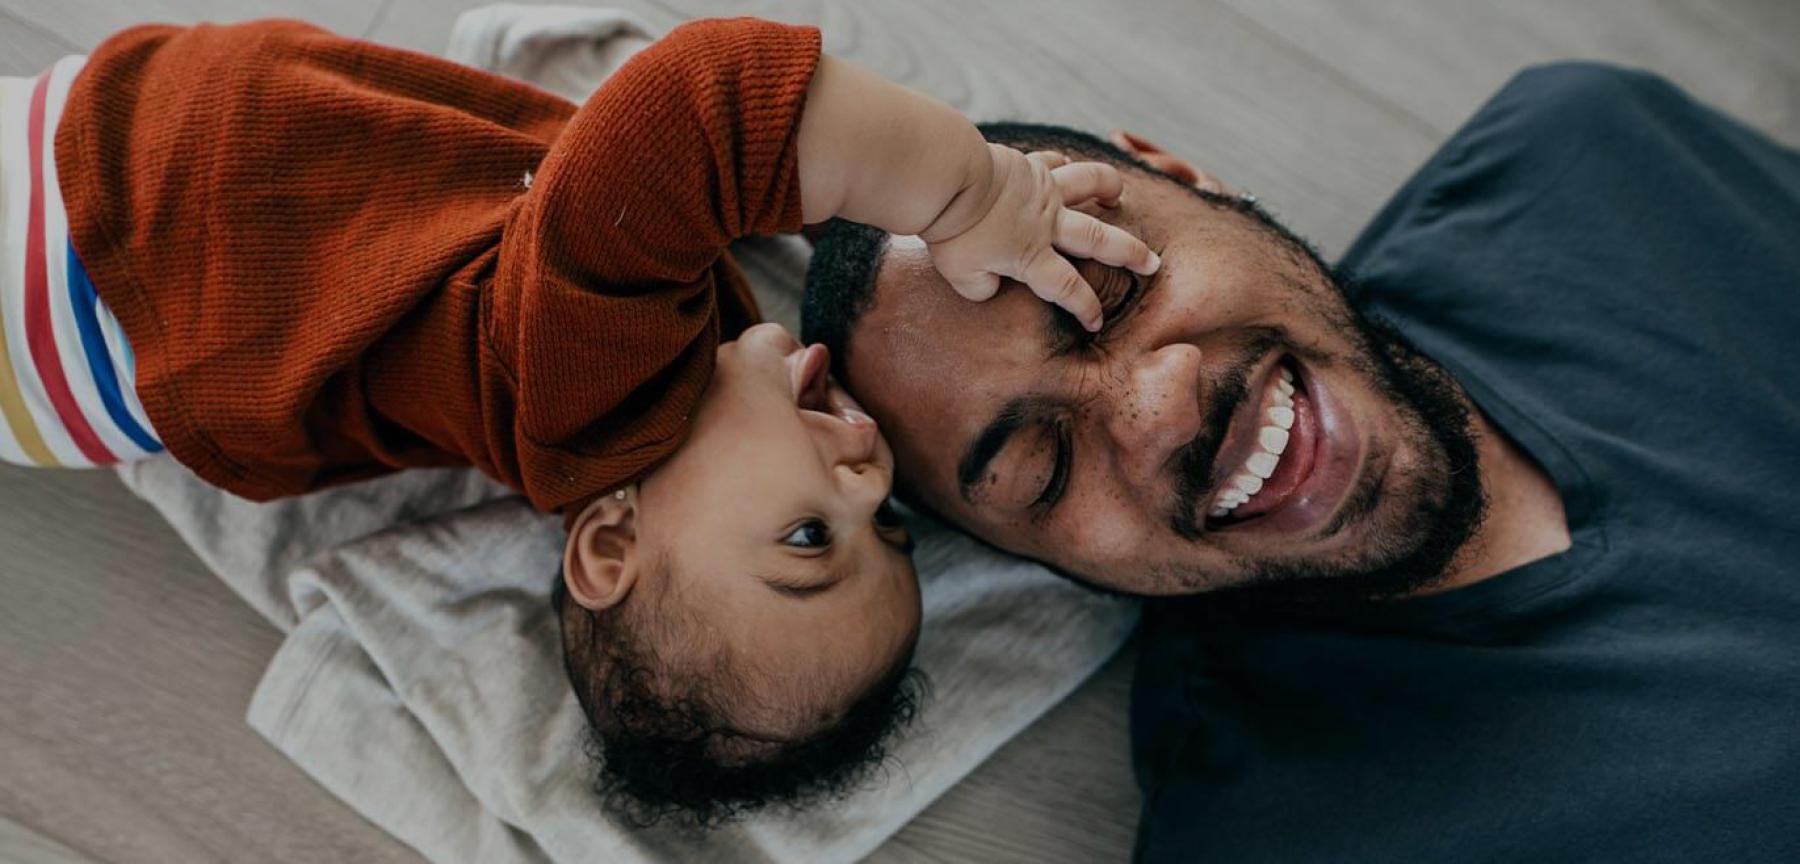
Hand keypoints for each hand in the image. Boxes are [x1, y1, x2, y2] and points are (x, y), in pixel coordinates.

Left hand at [918, 145, 1160, 330]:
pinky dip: (1061, 163)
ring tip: (1118, 194)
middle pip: (1099, 239)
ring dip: (1108, 187)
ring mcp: (1042, 191)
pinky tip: (1065, 164)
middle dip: (1130, 254)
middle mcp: (1047, 224)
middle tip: (1151, 263)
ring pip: (1088, 184)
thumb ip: (983, 288)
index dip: (1086, 308)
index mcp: (1032, 258)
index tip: (1096, 322)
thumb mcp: (963, 277)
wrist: (947, 181)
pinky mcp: (1028, 165)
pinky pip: (1052, 162)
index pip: (1068, 290)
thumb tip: (992, 284)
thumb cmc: (951, 232)